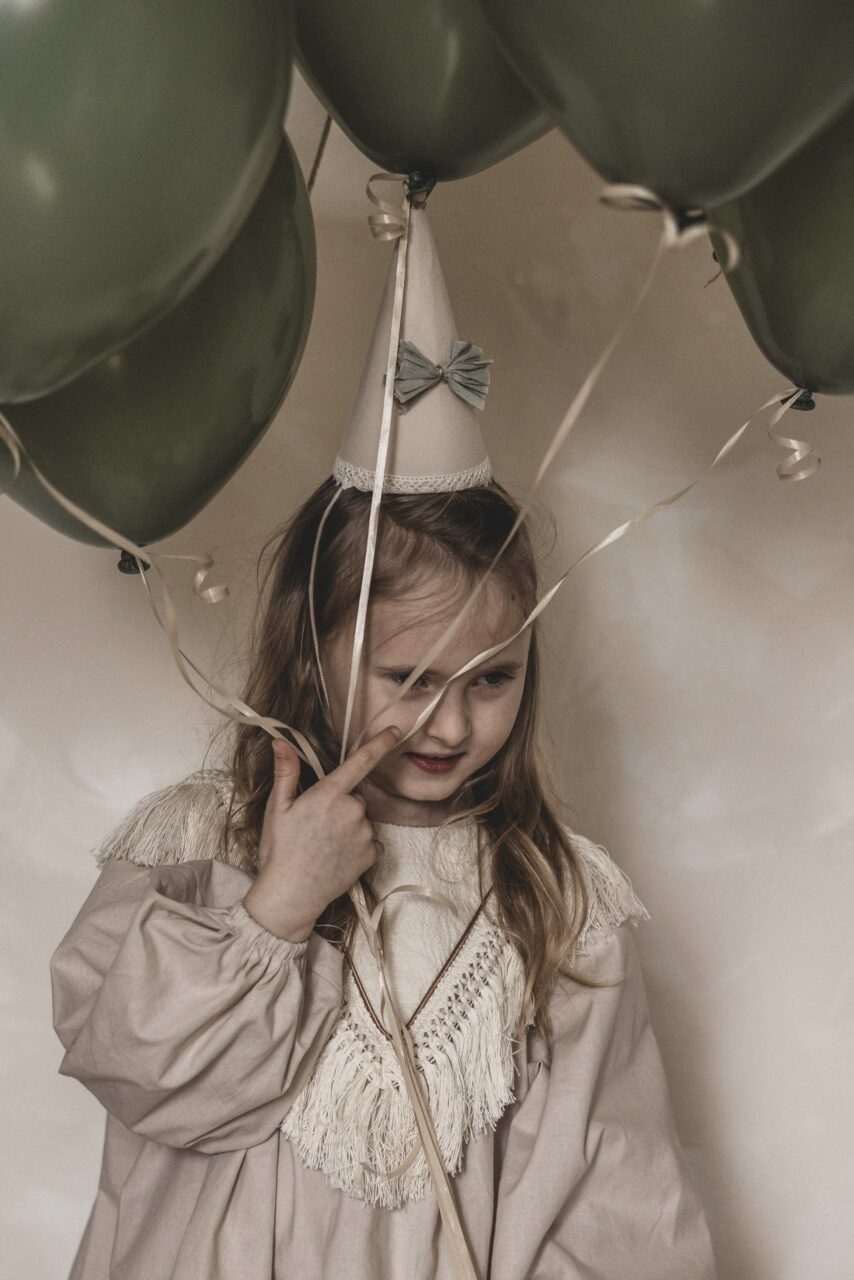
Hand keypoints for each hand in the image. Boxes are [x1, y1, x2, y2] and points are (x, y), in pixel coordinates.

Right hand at [242, 725, 400, 941]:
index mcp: (330, 794)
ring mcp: (365, 834)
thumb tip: (281, 741)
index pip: (361, 761)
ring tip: (325, 845)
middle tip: (317, 826)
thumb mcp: (278, 808)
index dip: (380, 743)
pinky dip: (358, 847)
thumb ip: (286, 772)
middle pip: (354, 797)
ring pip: (362, 820)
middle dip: (340, 805)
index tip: (396, 730)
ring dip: (349, 827)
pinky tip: (338, 857)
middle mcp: (353, 810)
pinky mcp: (372, 855)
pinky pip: (371, 842)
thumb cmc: (280, 850)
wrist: (291, 895)